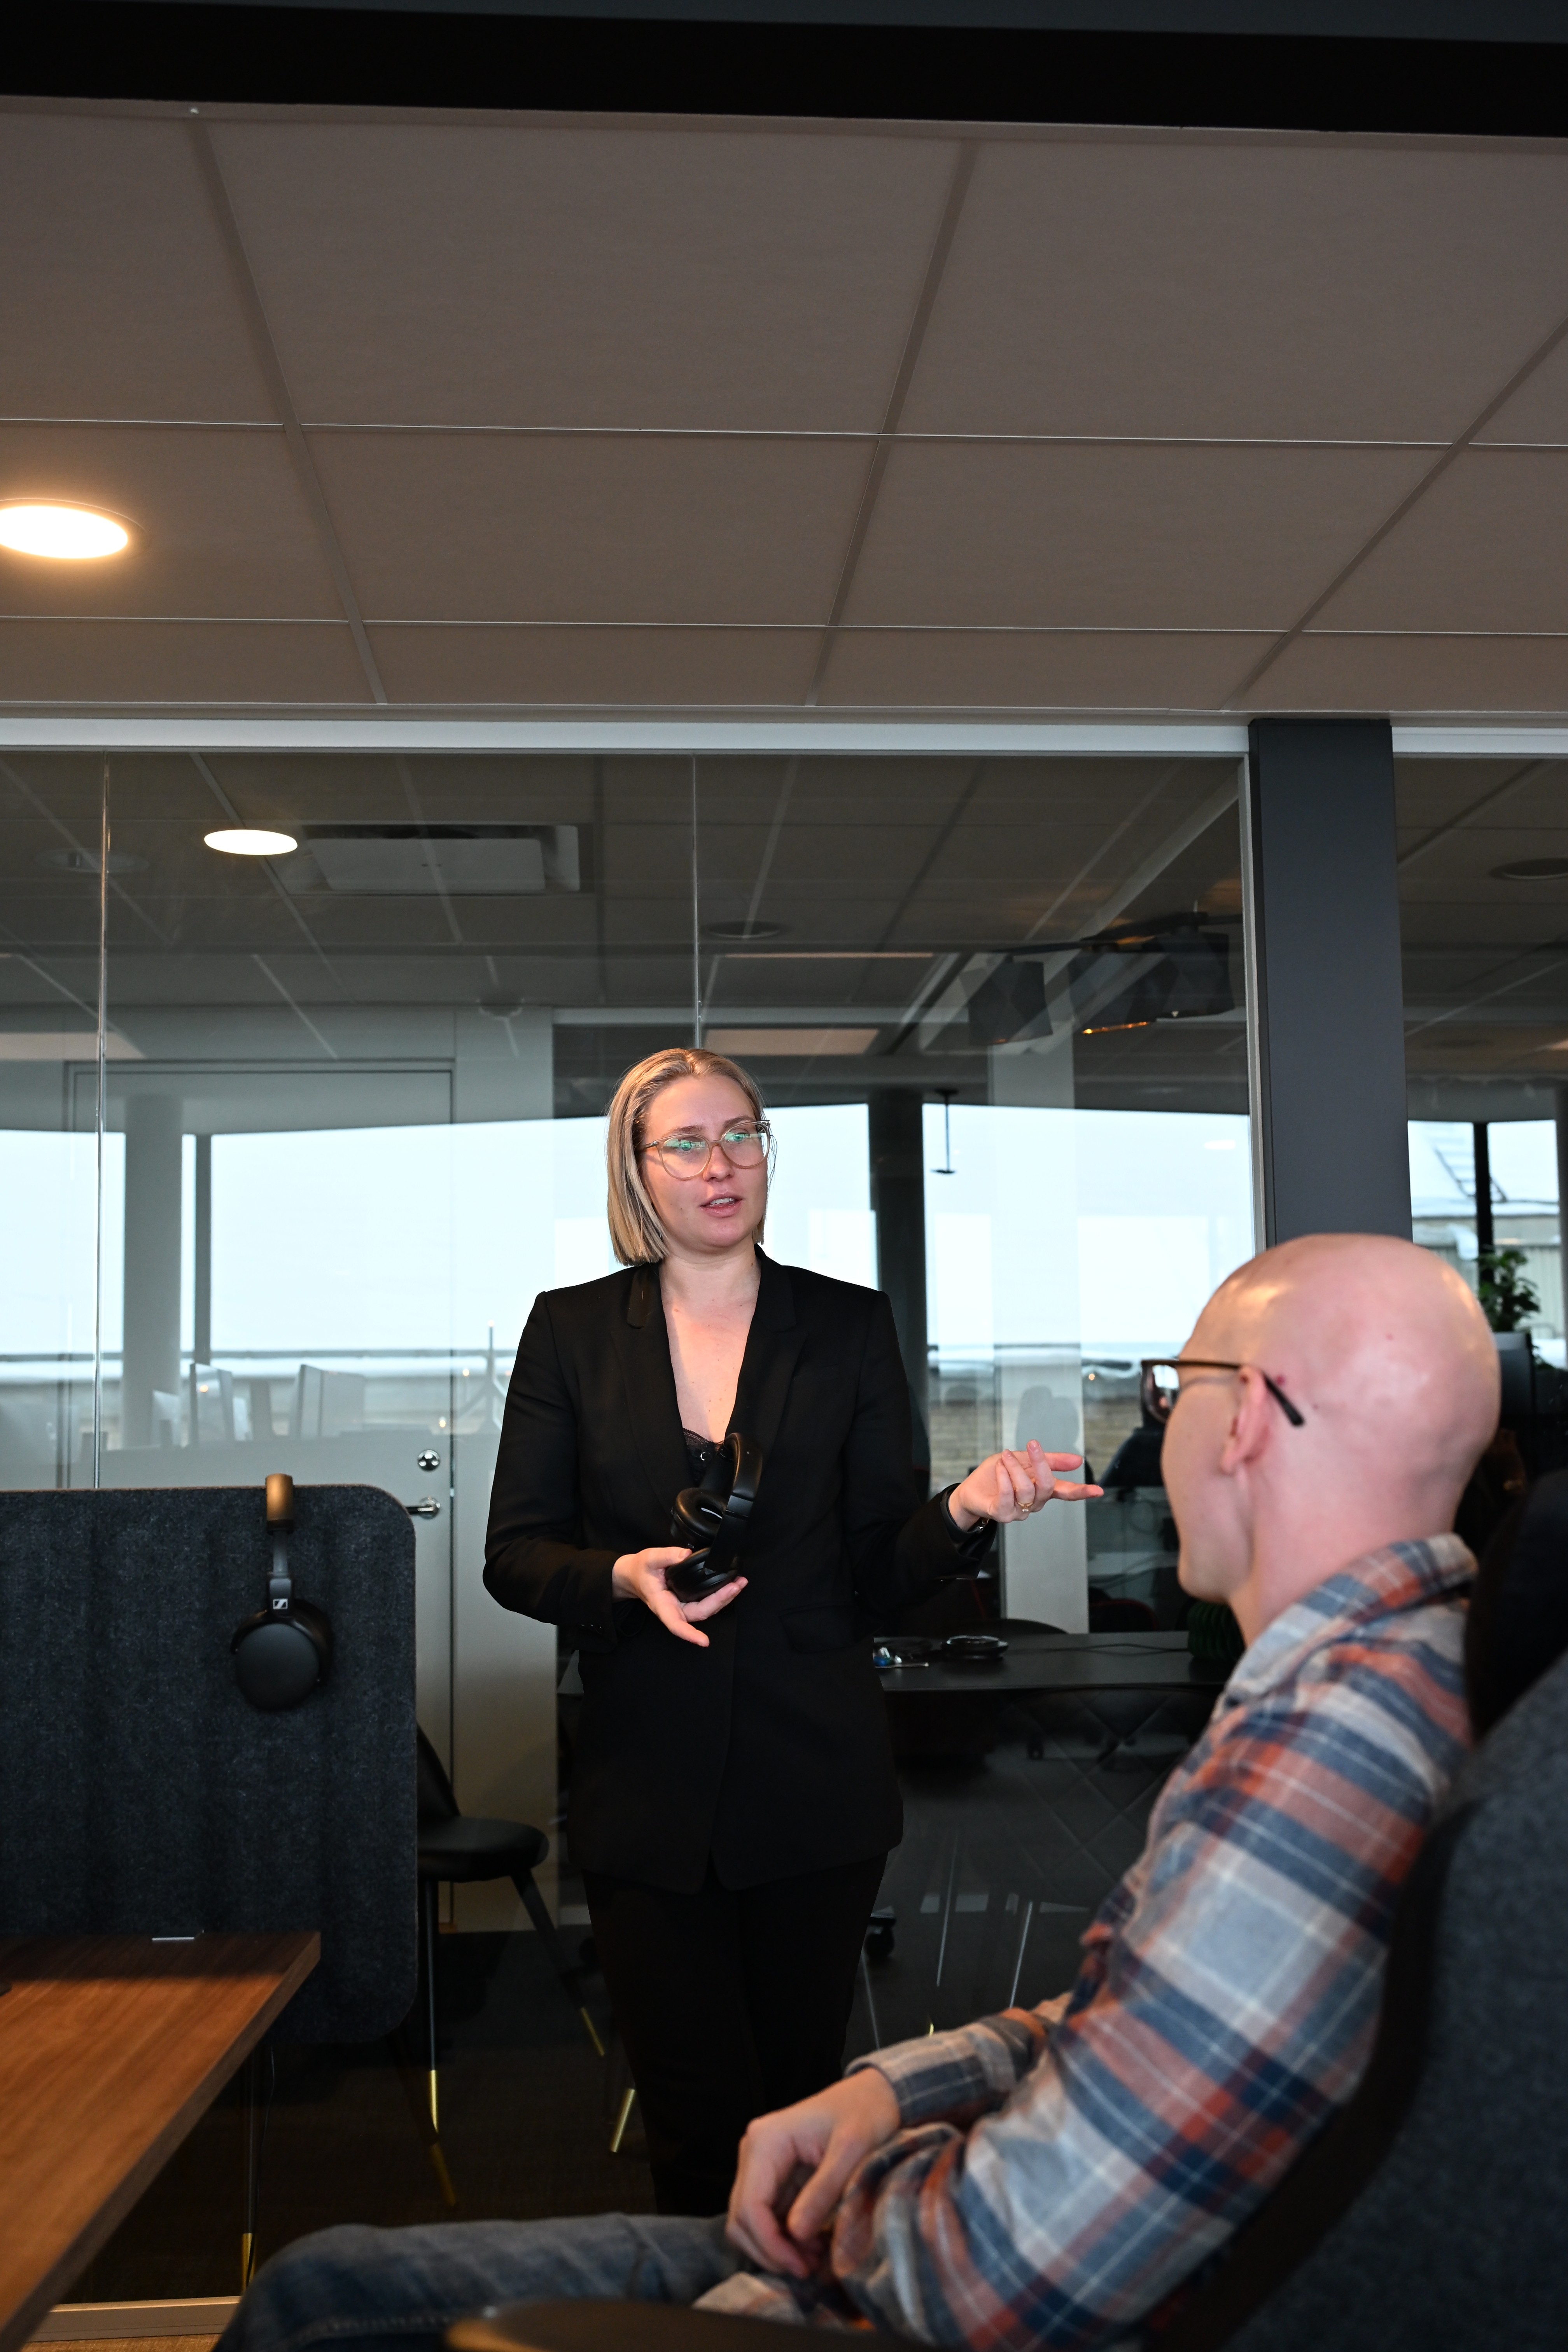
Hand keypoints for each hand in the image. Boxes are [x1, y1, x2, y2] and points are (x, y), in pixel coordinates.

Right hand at [610, 1546, 744, 1647]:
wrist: (635, 1575)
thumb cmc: (641, 1570)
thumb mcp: (649, 1559)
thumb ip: (667, 1556)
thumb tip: (686, 1555)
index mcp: (661, 1604)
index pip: (675, 1624)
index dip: (689, 1635)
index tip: (704, 1641)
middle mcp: (674, 1609)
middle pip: (700, 1613)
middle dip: (721, 1601)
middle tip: (737, 1585)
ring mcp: (682, 1606)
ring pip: (706, 1609)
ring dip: (724, 1598)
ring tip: (739, 1583)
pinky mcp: (688, 1600)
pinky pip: (706, 1602)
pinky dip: (720, 1594)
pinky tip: (730, 1584)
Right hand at [727, 2071, 900, 2277]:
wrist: (873, 2095)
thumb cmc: (865, 2113)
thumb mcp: (852, 2150)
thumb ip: (823, 2190)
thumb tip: (796, 2234)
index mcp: (766, 2140)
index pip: (750, 2205)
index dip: (769, 2244)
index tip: (800, 2267)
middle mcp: (755, 2152)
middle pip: (742, 2218)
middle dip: (771, 2251)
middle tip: (807, 2268)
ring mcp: (763, 2166)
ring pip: (751, 2223)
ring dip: (776, 2248)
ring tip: (813, 2259)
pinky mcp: (775, 2177)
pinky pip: (768, 2217)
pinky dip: (785, 2239)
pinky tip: (813, 2245)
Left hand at [949, 1437, 1102, 1530]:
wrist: (971, 1488)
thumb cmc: (998, 1473)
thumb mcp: (1024, 1459)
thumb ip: (1051, 1461)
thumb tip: (1078, 1460)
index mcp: (1042, 1489)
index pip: (1066, 1492)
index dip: (1082, 1491)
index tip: (1098, 1490)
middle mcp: (1034, 1503)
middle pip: (1047, 1486)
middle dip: (1041, 1464)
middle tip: (1032, 1445)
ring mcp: (1019, 1511)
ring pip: (1027, 1490)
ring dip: (1015, 1468)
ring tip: (1006, 1456)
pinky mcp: (1002, 1514)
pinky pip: (1008, 1498)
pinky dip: (1004, 1478)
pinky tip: (1000, 1468)